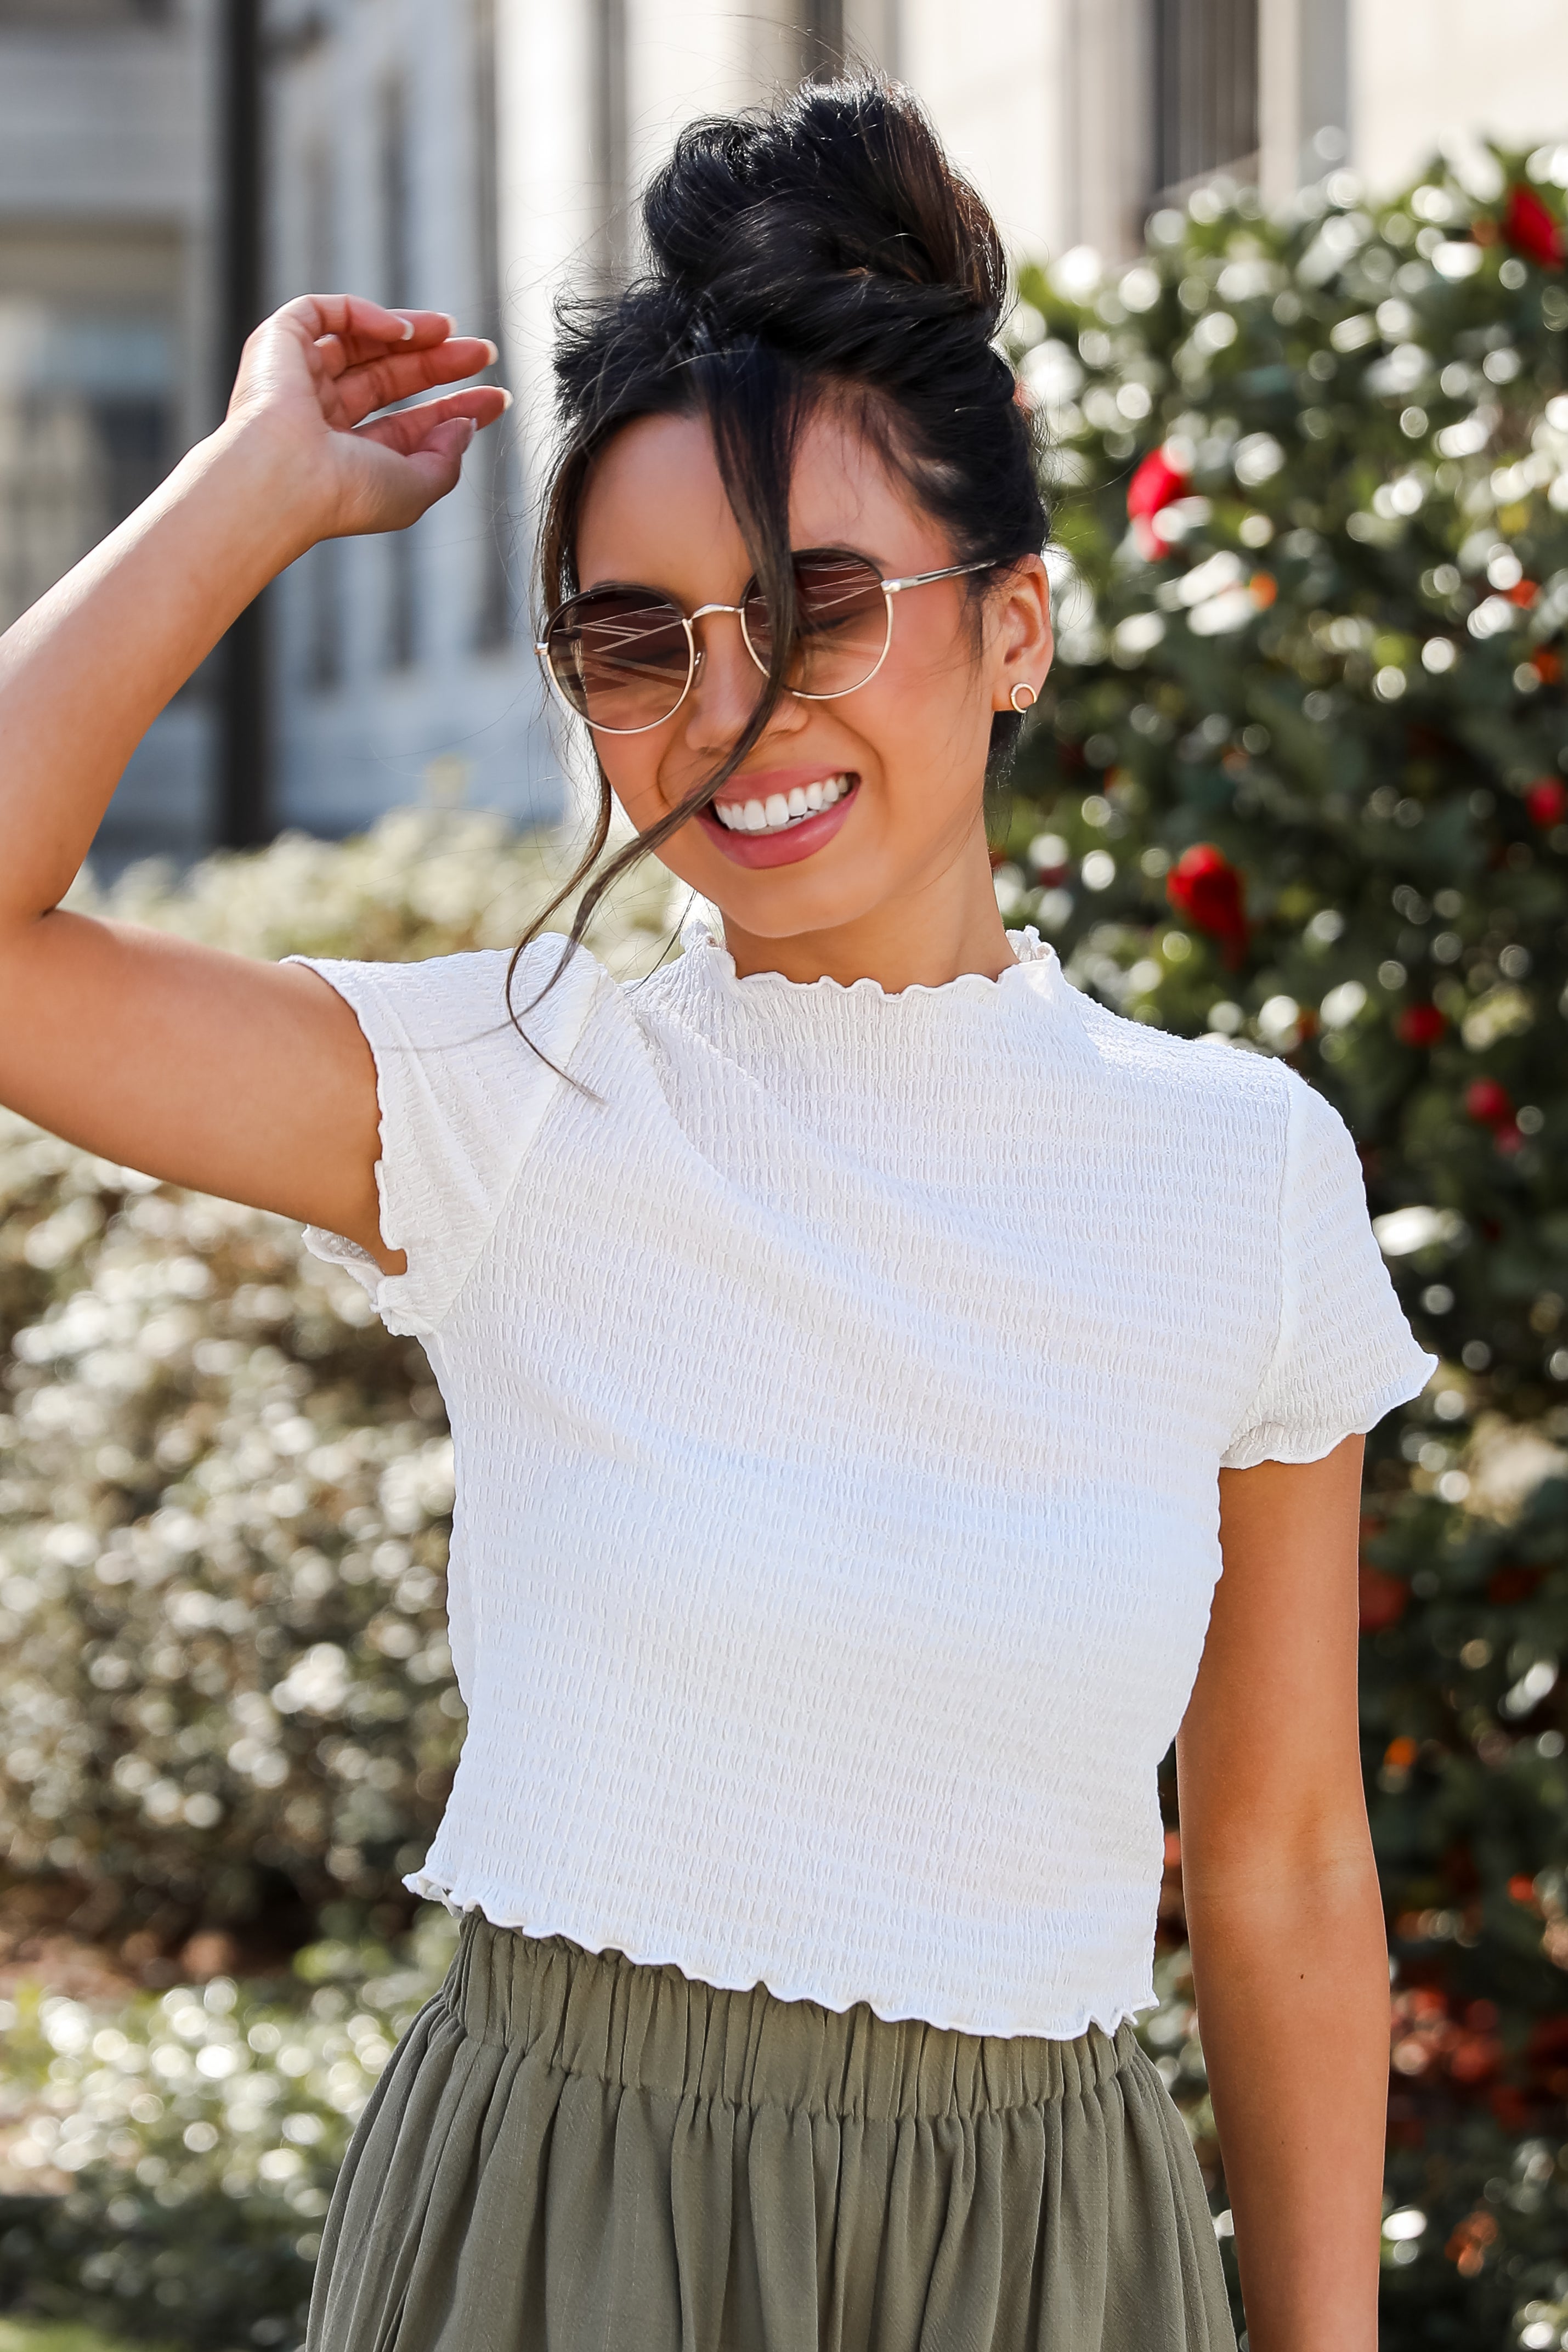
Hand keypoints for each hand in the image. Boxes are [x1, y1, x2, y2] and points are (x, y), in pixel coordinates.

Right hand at [222, 293, 509, 544]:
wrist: (286, 478)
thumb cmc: (345, 495)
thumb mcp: (415, 489)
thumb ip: (446, 459)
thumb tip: (466, 425)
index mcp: (348, 458)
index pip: (407, 424)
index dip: (453, 408)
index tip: (497, 397)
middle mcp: (320, 418)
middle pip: (389, 379)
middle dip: (438, 363)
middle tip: (485, 353)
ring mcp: (297, 380)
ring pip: (361, 342)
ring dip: (411, 333)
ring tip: (451, 331)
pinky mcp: (276, 345)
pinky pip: (324, 313)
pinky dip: (365, 315)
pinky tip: (403, 331)